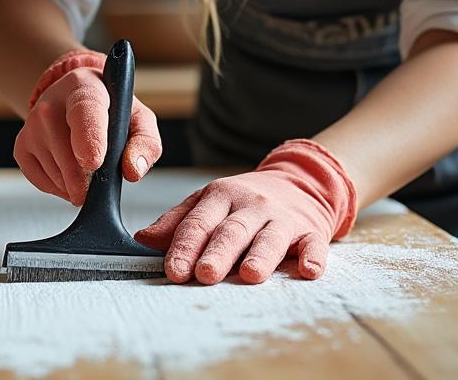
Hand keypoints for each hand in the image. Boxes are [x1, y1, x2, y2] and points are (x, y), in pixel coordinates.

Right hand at [15, 49, 161, 205]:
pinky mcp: (21, 146)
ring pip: (57, 175)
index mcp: (84, 87)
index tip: (93, 162)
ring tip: (86, 164)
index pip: (84, 111)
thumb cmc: (110, 110)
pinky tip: (70, 170)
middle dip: (89, 180)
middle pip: (69, 156)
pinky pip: (43, 184)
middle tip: (101, 176)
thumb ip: (145, 143)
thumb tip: (133, 170)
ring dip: (77, 184)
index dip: (88, 138)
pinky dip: (61, 187)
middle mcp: (51, 104)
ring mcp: (31, 125)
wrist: (73, 100)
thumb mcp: (137, 119)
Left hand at [134, 139, 356, 284]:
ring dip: (261, 256)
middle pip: (232, 230)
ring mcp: (282, 218)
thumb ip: (178, 221)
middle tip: (205, 274)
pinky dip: (314, 257)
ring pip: (270, 237)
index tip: (174, 270)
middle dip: (217, 253)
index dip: (184, 246)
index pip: (198, 222)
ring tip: (250, 274)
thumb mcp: (209, 202)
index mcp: (221, 195)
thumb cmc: (244, 202)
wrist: (298, 183)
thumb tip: (142, 238)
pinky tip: (309, 271)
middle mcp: (251, 205)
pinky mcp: (310, 231)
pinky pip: (314, 244)